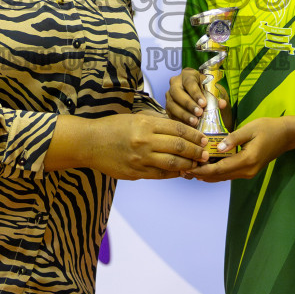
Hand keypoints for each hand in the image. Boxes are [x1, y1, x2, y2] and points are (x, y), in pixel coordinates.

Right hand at [67, 113, 208, 179]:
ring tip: (197, 164)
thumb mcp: (135, 118)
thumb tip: (178, 131)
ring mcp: (140, 159)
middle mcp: (144, 141)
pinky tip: (181, 172)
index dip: (194, 134)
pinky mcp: (135, 173)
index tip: (203, 138)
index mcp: (145, 123)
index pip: (177, 129)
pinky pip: (160, 175)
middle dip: (196, 151)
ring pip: (173, 163)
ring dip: (188, 164)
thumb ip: (156, 123)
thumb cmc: (112, 127)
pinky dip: (173, 174)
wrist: (89, 143)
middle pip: (179, 146)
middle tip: (205, 153)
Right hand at [166, 68, 228, 128]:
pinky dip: (179, 120)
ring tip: (195, 122)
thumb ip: (217, 97)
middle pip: (177, 92)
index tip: (203, 104)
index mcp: (187, 75)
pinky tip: (188, 126)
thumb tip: (222, 104)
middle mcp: (175, 83)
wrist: (198, 97)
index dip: (196, 93)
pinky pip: (170, 113)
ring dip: (183, 114)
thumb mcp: (213, 91)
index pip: (189, 82)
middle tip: (199, 113)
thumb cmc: (206, 92)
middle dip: (188, 104)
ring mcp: (169, 95)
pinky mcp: (167, 106)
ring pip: (172, 104)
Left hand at [191, 117, 288, 180]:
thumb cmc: (268, 128)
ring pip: (224, 177)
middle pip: (220, 176)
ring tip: (190, 171)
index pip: (221, 168)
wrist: (286, 135)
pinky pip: (229, 174)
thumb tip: (218, 147)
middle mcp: (247, 170)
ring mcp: (249, 172)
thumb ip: (233, 138)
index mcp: (247, 160)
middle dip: (202, 174)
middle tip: (184, 170)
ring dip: (208, 175)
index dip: (203, 169)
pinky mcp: (249, 170)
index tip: (189, 167)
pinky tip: (206, 168)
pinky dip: (216, 172)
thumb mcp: (250, 129)